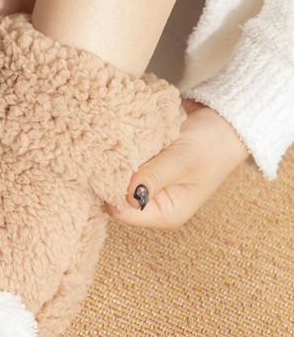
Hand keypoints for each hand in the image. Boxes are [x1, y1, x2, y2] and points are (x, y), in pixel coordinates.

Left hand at [106, 99, 248, 228]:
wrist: (226, 123)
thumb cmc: (211, 145)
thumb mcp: (181, 160)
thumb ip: (152, 177)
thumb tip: (126, 195)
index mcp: (165, 213)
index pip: (121, 211)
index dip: (110, 189)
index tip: (110, 165)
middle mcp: (154, 206)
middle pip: (113, 196)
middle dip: (111, 175)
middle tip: (112, 150)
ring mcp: (148, 188)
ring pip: (115, 179)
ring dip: (115, 162)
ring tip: (119, 142)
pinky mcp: (144, 171)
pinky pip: (122, 166)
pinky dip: (120, 154)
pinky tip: (123, 140)